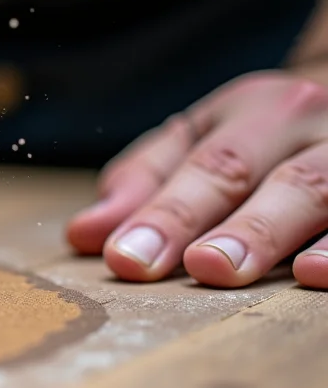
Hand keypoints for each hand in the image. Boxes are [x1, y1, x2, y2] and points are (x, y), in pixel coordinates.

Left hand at [66, 71, 327, 288]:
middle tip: (201, 267)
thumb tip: (84, 235)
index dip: (169, 214)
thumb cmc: (260, 137)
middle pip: (282, 183)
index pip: (211, 167)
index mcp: (262, 111)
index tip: (126, 258)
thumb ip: (142, 186)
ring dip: (288, 238)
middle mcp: (319, 126)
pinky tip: (317, 276)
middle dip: (241, 230)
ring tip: (251, 272)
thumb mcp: (200, 140)